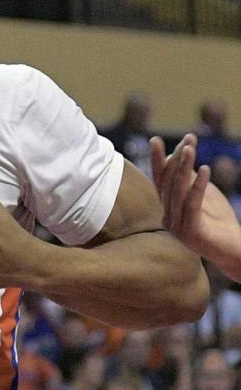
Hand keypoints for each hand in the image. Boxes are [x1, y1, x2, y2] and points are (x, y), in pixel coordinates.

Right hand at [151, 134, 240, 269]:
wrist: (234, 250)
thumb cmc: (219, 222)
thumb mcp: (204, 194)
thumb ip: (190, 180)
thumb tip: (181, 155)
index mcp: (168, 210)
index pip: (159, 181)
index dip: (157, 161)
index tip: (156, 140)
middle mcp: (167, 218)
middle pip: (167, 184)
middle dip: (175, 159)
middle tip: (185, 139)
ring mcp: (177, 227)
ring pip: (177, 192)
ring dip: (184, 167)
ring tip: (191, 148)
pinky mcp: (190, 233)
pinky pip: (192, 204)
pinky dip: (197, 185)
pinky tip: (204, 169)